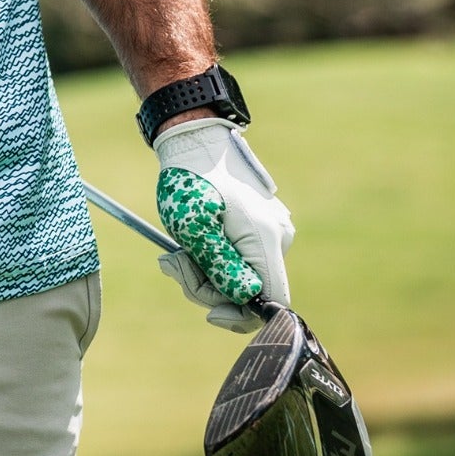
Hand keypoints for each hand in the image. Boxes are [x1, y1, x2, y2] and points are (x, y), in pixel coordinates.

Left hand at [152, 117, 294, 333]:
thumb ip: (220, 265)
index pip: (273, 301)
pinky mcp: (262, 225)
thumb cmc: (191, 180)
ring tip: (177, 250)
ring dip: (206, 272)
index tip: (209, 312)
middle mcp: (279, 236)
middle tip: (175, 263)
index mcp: (266, 238)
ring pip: (242, 275)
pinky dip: (214, 258)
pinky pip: (242, 258)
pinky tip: (192, 242)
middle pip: (251, 290)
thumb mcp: (194, 226)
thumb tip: (246, 300)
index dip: (242, 315)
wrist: (195, 140)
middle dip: (210, 288)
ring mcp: (272, 230)